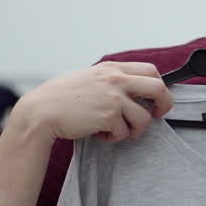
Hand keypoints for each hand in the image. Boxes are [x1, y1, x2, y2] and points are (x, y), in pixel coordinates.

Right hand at [17, 61, 175, 143]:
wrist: (41, 111)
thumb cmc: (61, 97)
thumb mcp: (89, 78)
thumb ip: (110, 80)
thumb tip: (133, 90)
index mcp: (111, 68)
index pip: (150, 70)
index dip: (159, 86)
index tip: (156, 99)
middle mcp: (116, 79)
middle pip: (158, 88)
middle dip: (164, 105)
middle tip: (155, 115)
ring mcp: (114, 97)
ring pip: (144, 118)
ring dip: (133, 129)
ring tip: (115, 130)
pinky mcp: (109, 115)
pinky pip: (124, 132)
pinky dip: (114, 137)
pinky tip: (99, 133)